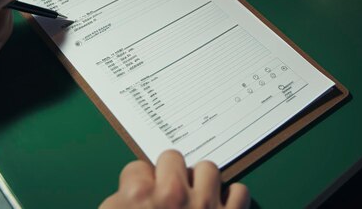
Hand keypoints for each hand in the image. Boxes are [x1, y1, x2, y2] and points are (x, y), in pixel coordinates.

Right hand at [100, 150, 249, 208]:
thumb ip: (121, 198)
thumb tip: (137, 183)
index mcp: (139, 194)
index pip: (137, 167)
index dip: (138, 183)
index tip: (141, 196)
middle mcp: (173, 194)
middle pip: (173, 157)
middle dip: (171, 174)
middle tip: (169, 194)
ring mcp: (205, 207)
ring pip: (209, 169)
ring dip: (204, 183)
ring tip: (197, 199)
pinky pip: (240, 192)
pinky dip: (233, 200)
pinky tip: (222, 208)